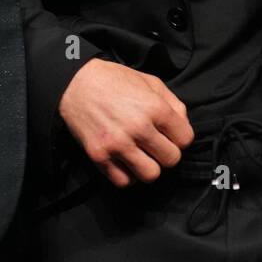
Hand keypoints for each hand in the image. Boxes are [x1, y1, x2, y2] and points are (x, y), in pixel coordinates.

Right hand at [58, 59, 193, 186]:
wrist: (76, 83)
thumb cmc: (114, 80)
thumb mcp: (150, 81)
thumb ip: (174, 104)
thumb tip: (183, 127)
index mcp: (155, 107)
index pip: (185, 139)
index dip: (180, 137)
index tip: (169, 134)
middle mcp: (138, 128)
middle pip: (171, 159)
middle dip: (166, 152)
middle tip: (155, 144)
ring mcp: (118, 144)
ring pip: (151, 175)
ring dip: (149, 166)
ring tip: (141, 154)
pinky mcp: (99, 156)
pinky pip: (124, 181)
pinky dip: (128, 174)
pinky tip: (125, 160)